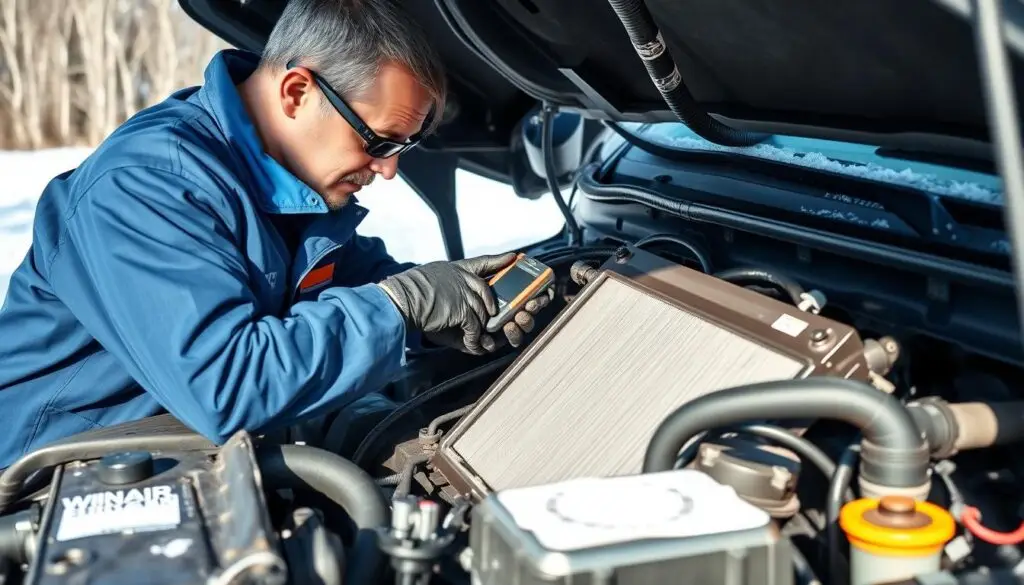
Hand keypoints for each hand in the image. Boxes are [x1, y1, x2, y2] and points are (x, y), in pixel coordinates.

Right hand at [378, 253, 516, 354]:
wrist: (402, 299)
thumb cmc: (409, 291)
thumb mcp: (432, 279)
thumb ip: (447, 286)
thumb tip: (456, 302)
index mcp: (456, 269)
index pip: (482, 262)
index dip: (498, 260)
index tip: (512, 257)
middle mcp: (463, 279)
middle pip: (487, 292)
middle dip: (492, 306)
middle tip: (495, 316)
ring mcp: (464, 294)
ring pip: (482, 312)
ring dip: (481, 328)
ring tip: (480, 338)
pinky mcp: (463, 310)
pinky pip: (475, 327)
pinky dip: (474, 339)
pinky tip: (471, 345)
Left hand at [424, 255, 554, 351]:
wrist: (422, 302)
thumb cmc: (445, 286)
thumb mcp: (470, 270)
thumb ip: (492, 263)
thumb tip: (515, 255)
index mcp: (502, 296)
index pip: (530, 297)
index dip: (540, 295)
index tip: (544, 291)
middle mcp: (501, 313)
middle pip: (527, 314)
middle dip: (532, 311)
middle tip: (528, 306)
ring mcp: (492, 329)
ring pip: (517, 331)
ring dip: (519, 327)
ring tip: (511, 321)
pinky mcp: (480, 342)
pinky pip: (497, 345)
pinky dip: (499, 340)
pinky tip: (495, 334)